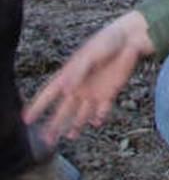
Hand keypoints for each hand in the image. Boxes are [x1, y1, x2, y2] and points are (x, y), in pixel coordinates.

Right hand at [23, 10, 154, 145]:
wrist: (131, 38)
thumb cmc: (107, 41)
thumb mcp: (91, 54)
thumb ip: (78, 72)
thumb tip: (65, 89)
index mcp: (70, 74)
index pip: (49, 93)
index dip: (37, 106)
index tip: (25, 119)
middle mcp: (80, 86)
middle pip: (64, 109)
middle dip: (54, 125)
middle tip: (46, 140)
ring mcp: (95, 90)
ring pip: (81, 113)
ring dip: (75, 125)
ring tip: (69, 136)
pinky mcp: (110, 92)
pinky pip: (102, 109)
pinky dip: (99, 117)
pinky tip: (95, 122)